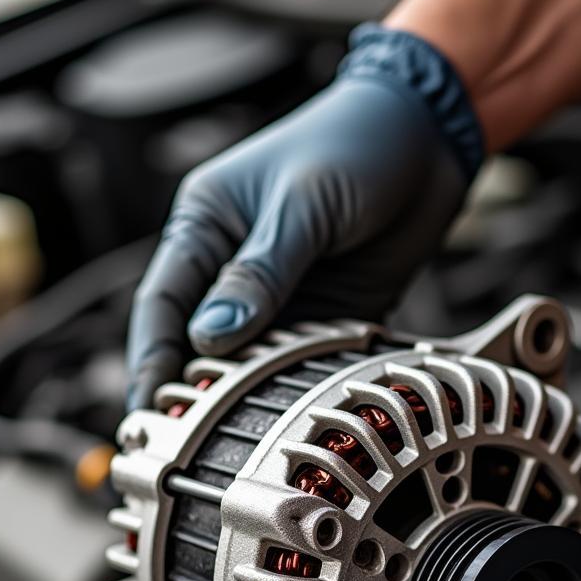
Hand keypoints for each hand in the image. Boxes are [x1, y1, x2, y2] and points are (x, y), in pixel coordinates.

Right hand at [125, 28, 478, 408]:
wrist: (430, 138)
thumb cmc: (355, 142)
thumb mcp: (301, 204)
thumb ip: (260, 273)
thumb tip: (211, 339)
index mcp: (208, 226)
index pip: (164, 303)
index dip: (153, 359)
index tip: (151, 407)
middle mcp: (234, 266)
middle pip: (199, 343)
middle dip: (194, 391)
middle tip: (189, 441)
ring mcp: (281, 296)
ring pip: (250, 362)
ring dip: (247, 397)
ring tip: (240, 437)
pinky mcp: (325, 316)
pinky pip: (301, 363)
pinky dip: (297, 388)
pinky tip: (294, 412)